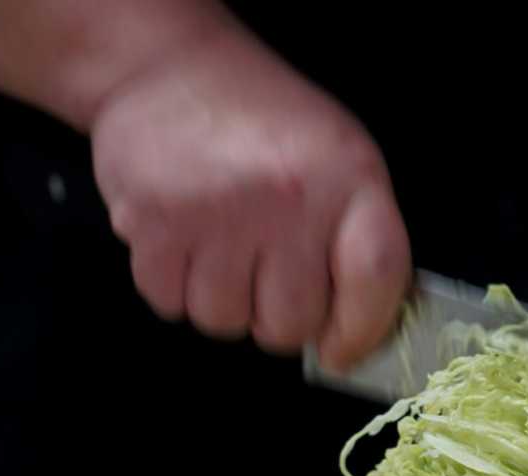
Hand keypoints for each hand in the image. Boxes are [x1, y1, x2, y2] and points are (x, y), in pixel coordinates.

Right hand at [90, 29, 409, 367]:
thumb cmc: (266, 123)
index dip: (362, 332)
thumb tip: (352, 334)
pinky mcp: (152, 224)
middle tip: (269, 277)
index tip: (340, 352)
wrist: (168, 70)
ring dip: (225, 302)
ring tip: (224, 251)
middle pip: (290, 325)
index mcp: (349, 180)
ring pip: (227, 322)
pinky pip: (171, 304)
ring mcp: (218, 213)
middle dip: (280, 317)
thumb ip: (358, 240)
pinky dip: (176, 288)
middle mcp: (288, 199)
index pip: (375, 279)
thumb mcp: (342, 160)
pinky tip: (186, 244)